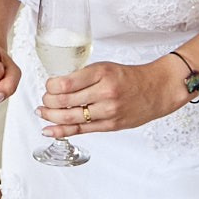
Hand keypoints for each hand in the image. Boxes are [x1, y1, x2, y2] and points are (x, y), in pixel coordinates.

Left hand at [40, 58, 183, 137]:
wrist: (157, 89)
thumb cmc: (129, 77)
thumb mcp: (105, 67)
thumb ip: (83, 77)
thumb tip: (56, 86)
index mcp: (101, 73)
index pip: (65, 83)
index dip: (50, 86)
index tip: (48, 86)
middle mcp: (104, 92)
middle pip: (64, 101)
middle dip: (48, 102)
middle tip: (44, 100)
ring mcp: (108, 111)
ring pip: (70, 118)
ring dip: (51, 117)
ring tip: (42, 113)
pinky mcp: (111, 125)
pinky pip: (82, 130)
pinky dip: (62, 131)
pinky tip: (49, 130)